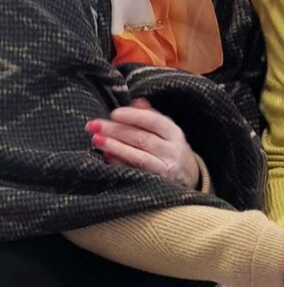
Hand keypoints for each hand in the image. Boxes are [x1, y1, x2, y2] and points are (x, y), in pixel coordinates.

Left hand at [85, 98, 199, 188]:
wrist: (185, 176)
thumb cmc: (167, 148)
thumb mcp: (164, 130)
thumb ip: (149, 115)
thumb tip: (135, 102)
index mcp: (174, 133)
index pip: (154, 121)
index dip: (133, 116)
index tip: (113, 114)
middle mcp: (172, 151)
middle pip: (142, 138)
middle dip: (116, 130)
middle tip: (93, 125)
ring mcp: (166, 169)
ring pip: (139, 156)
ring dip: (115, 147)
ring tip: (96, 140)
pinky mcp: (158, 184)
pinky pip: (136, 172)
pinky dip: (120, 164)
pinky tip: (107, 157)